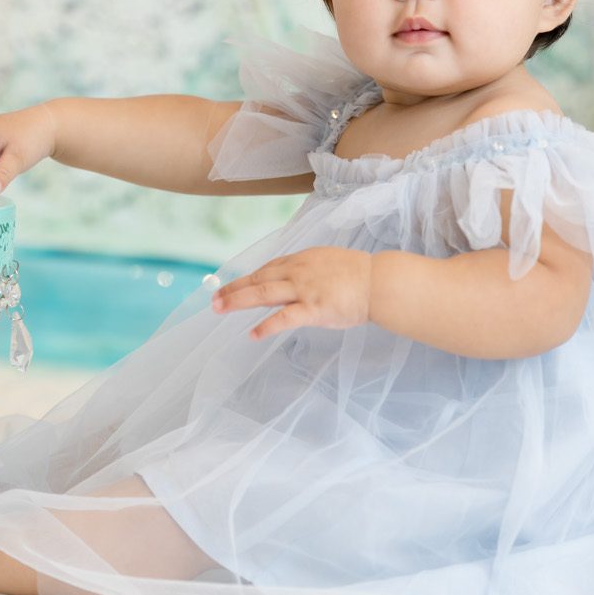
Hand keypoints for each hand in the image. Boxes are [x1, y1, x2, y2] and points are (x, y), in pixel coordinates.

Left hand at [212, 246, 375, 339]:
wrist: (379, 282)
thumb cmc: (359, 275)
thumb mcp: (328, 264)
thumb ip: (308, 272)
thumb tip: (293, 282)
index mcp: (301, 260)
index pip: (268, 268)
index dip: (247, 278)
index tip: (232, 285)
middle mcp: (297, 272)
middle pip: (258, 279)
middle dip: (233, 288)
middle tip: (214, 298)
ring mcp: (304, 290)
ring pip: (263, 293)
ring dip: (238, 300)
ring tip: (219, 309)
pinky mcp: (313, 309)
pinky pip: (285, 318)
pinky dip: (267, 326)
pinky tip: (253, 334)